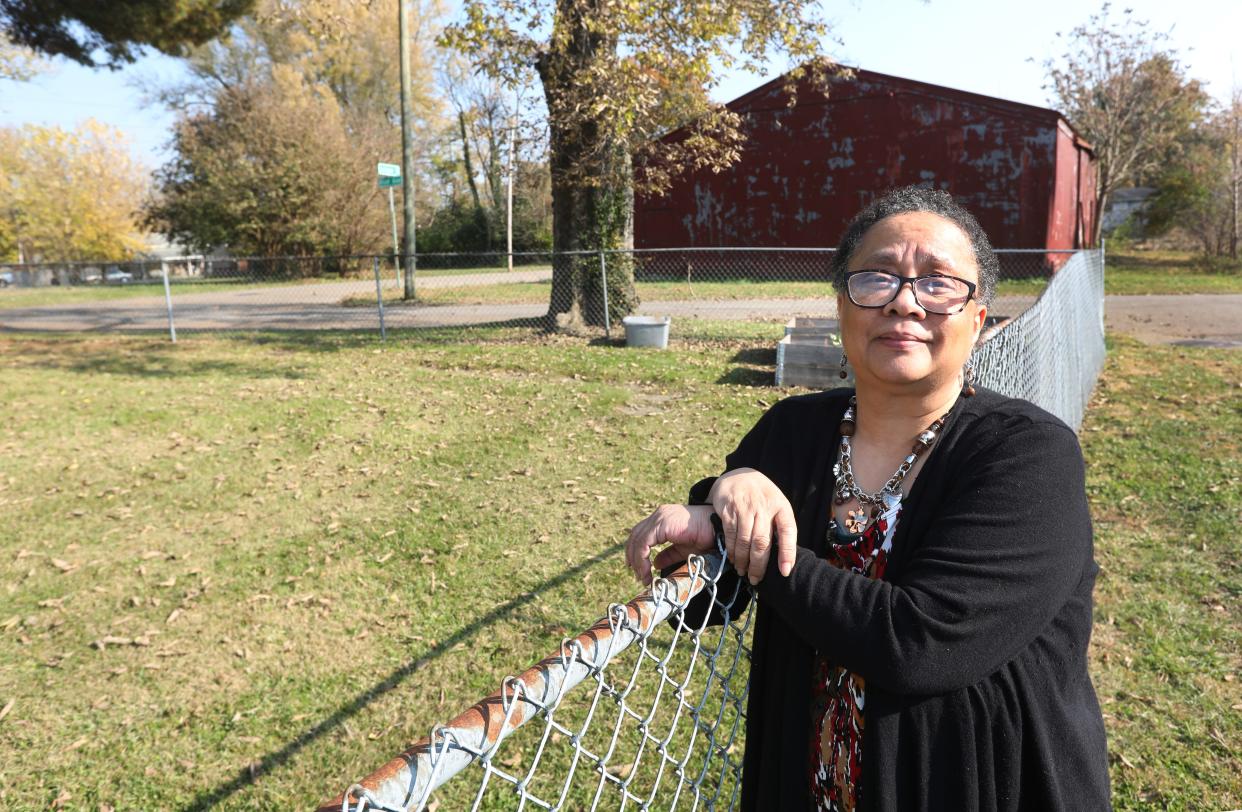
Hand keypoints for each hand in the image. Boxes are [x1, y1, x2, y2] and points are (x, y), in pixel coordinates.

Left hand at [625, 504, 716, 585]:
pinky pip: (644, 542)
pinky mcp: (662, 524)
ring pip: (637, 540)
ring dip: (637, 561)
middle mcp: (659, 515)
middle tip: (638, 575)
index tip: (637, 569)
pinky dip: (641, 558)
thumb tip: (655, 563)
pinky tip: (647, 571)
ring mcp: (660, 517)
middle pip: (635, 535)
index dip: (635, 551)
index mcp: (663, 519)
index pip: (641, 534)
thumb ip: (668, 554)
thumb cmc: (706, 538)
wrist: (718, 531)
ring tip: (643, 577)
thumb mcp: (683, 549)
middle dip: (632, 556)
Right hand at [709, 468, 797, 584]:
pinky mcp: (729, 508)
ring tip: (743, 572)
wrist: (739, 475)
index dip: (787, 553)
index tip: (784, 572)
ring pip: (745, 541)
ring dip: (743, 560)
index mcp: (781, 506)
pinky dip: (731, 550)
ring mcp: (745, 507)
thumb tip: (784, 557)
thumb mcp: (776, 506)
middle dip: (759, 565)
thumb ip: (779, 526)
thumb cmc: (762, 497)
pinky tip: (733, 559)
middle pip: (762, 542)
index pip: (788, 531)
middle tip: (755, 579)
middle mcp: (764, 506)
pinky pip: (730, 534)